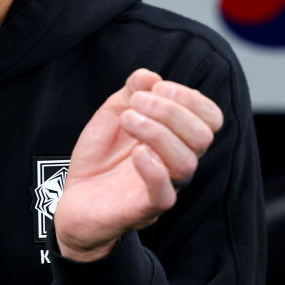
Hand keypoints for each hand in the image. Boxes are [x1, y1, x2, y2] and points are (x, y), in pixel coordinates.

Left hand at [52, 68, 223, 261]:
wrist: (75, 198)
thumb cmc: (100, 158)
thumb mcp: (113, 113)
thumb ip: (132, 92)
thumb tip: (149, 76)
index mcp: (176, 138)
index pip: (210, 119)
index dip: (191, 98)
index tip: (158, 87)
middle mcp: (176, 162)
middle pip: (202, 137)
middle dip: (171, 111)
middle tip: (137, 103)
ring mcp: (164, 186)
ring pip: (186, 163)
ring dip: (157, 132)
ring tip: (128, 119)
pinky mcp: (144, 209)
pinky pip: (164, 194)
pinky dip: (154, 169)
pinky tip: (136, 152)